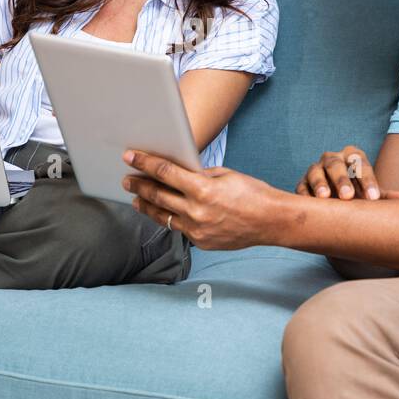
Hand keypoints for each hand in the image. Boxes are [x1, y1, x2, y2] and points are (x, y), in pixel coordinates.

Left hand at [121, 149, 283, 250]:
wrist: (271, 221)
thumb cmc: (252, 193)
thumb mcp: (225, 175)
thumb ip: (198, 175)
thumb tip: (177, 173)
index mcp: (202, 189)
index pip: (164, 172)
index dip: (144, 163)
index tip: (130, 156)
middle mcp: (196, 211)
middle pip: (157, 195)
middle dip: (139, 186)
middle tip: (127, 180)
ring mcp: (197, 230)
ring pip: (162, 216)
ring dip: (147, 205)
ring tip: (136, 198)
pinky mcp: (201, 242)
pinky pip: (179, 228)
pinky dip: (169, 218)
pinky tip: (162, 212)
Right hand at [296, 145, 398, 200]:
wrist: (335, 198)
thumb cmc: (358, 193)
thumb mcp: (371, 192)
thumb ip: (385, 196)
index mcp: (353, 156)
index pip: (360, 164)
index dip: (367, 180)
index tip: (373, 198)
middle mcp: (332, 158)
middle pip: (336, 164)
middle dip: (341, 179)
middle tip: (348, 197)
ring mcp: (315, 169)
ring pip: (315, 171)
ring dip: (319, 183)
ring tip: (324, 197)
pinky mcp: (302, 182)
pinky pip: (301, 186)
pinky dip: (304, 194)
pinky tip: (309, 204)